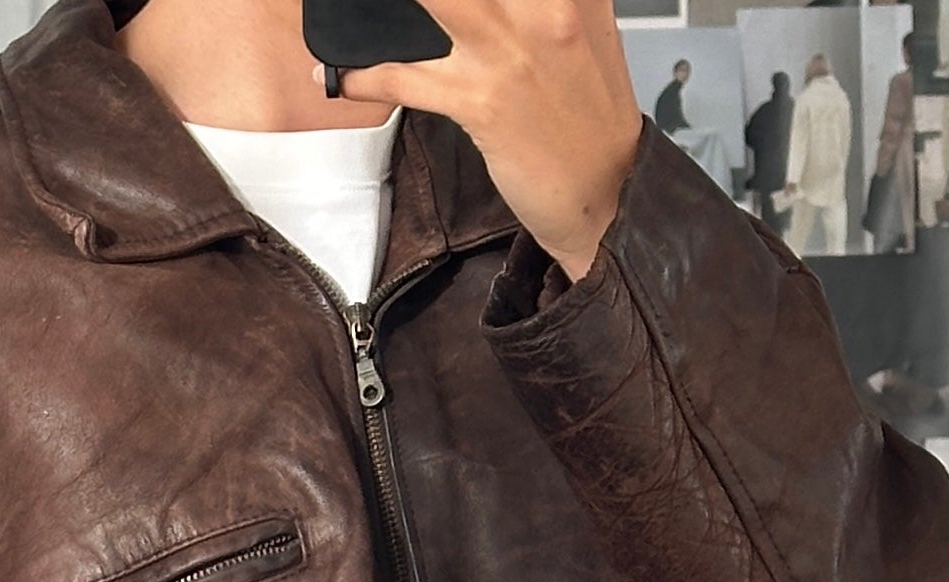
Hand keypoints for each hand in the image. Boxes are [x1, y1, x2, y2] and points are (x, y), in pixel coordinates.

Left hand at [334, 0, 644, 282]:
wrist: (608, 194)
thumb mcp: (584, 25)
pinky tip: (340, 78)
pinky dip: (366, 77)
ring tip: (347, 5)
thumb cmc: (588, 113)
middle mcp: (545, 3)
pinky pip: (405, 78)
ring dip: (379, 1)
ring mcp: (512, 51)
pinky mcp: (484, 101)